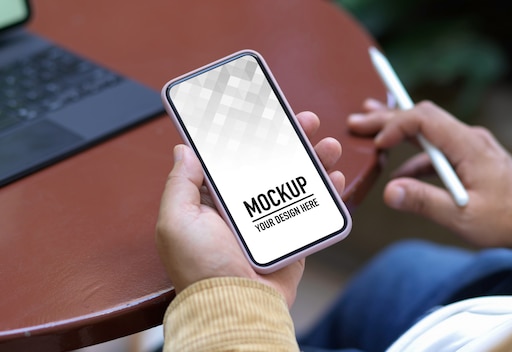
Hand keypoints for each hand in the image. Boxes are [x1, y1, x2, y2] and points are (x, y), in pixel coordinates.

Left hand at [155, 111, 344, 305]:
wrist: (236, 307)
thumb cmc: (202, 270)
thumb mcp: (176, 222)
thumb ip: (180, 184)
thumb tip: (183, 150)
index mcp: (217, 201)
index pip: (234, 158)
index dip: (249, 134)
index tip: (262, 114)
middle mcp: (245, 207)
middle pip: (271, 163)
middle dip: (289, 139)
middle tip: (303, 120)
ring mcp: (272, 221)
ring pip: (296, 181)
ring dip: (313, 158)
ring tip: (326, 143)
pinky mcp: (293, 236)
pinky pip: (313, 208)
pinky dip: (327, 192)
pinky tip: (333, 176)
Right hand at [348, 99, 511, 247]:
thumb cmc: (505, 220)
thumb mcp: (461, 217)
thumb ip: (424, 201)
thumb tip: (389, 191)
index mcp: (467, 145)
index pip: (424, 119)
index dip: (396, 126)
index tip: (376, 143)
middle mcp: (469, 137)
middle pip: (422, 117)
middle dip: (387, 118)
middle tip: (358, 119)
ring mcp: (470, 145)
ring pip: (428, 129)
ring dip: (398, 132)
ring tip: (370, 133)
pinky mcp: (470, 156)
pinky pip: (437, 148)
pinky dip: (415, 154)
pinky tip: (400, 171)